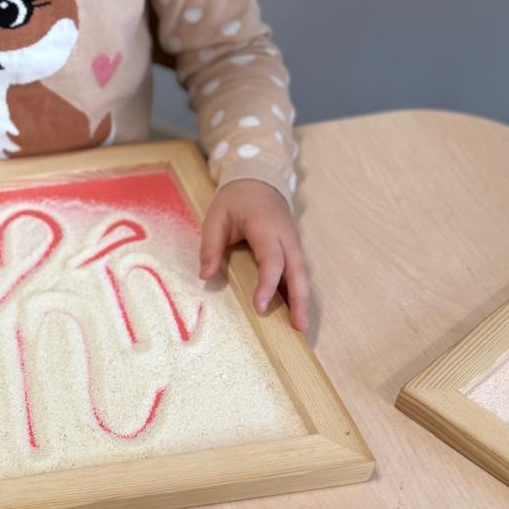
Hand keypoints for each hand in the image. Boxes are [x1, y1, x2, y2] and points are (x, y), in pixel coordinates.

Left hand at [199, 178, 310, 330]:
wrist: (259, 180)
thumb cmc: (235, 200)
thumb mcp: (215, 218)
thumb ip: (210, 246)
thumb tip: (205, 276)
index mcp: (266, 227)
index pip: (272, 260)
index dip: (267, 284)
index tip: (260, 307)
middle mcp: (286, 237)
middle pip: (298, 271)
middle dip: (300, 299)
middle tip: (298, 327)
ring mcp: (293, 243)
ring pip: (302, 274)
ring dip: (303, 299)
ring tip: (300, 326)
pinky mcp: (292, 249)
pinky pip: (297, 272)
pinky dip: (297, 291)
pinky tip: (294, 311)